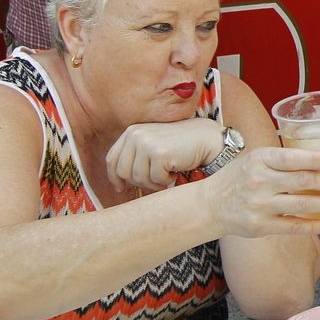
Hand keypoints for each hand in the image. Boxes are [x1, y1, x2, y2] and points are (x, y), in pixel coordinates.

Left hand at [105, 119, 225, 190]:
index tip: (122, 188)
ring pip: (138, 178)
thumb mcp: (153, 145)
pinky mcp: (158, 153)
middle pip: (123, 172)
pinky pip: (155, 179)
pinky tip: (176, 170)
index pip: (112, 159)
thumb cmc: (181, 145)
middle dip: (139, 182)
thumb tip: (119, 181)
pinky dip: (167, 180)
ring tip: (168, 173)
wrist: (207, 139)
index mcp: (132, 131)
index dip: (115, 177)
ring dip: (154, 182)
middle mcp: (136, 135)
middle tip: (156, 180)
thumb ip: (135, 156)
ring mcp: (146, 143)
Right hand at [198, 146, 319, 238]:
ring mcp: (260, 206)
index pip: (291, 158)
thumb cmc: (238, 178)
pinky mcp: (260, 226)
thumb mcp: (254, 159)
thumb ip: (281, 159)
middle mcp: (259, 182)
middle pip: (301, 182)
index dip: (315, 159)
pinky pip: (292, 227)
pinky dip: (312, 226)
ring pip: (300, 206)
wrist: (210, 205)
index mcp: (259, 160)